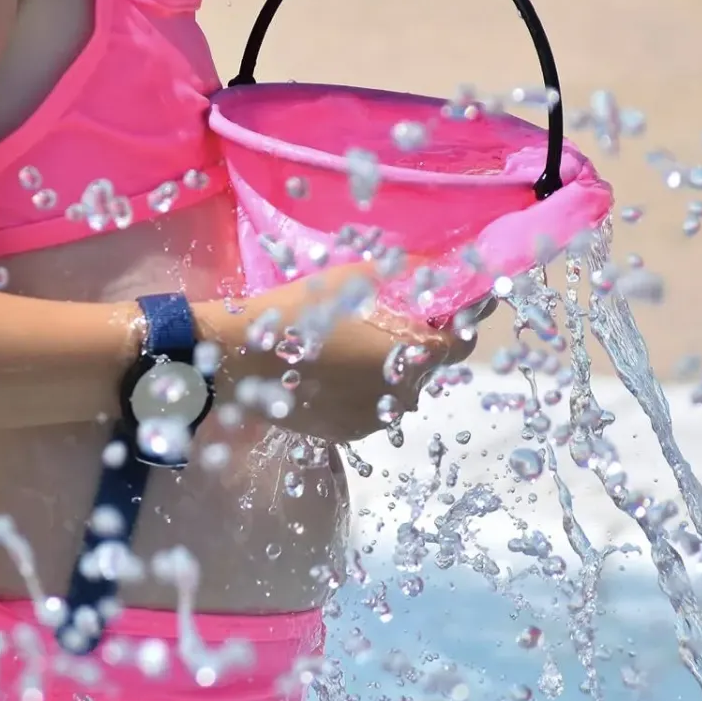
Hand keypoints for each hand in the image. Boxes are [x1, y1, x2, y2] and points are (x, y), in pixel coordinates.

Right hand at [203, 267, 483, 445]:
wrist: (240, 360)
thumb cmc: (301, 312)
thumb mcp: (356, 276)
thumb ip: (410, 272)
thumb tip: (449, 267)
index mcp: (415, 358)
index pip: (460, 342)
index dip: (455, 320)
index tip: (440, 302)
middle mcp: (404, 397)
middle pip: (427, 366)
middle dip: (415, 341)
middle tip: (385, 315)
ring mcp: (374, 420)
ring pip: (397, 389)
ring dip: (388, 367)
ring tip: (353, 342)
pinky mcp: (346, 433)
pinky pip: (369, 406)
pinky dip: (362, 388)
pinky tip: (334, 367)